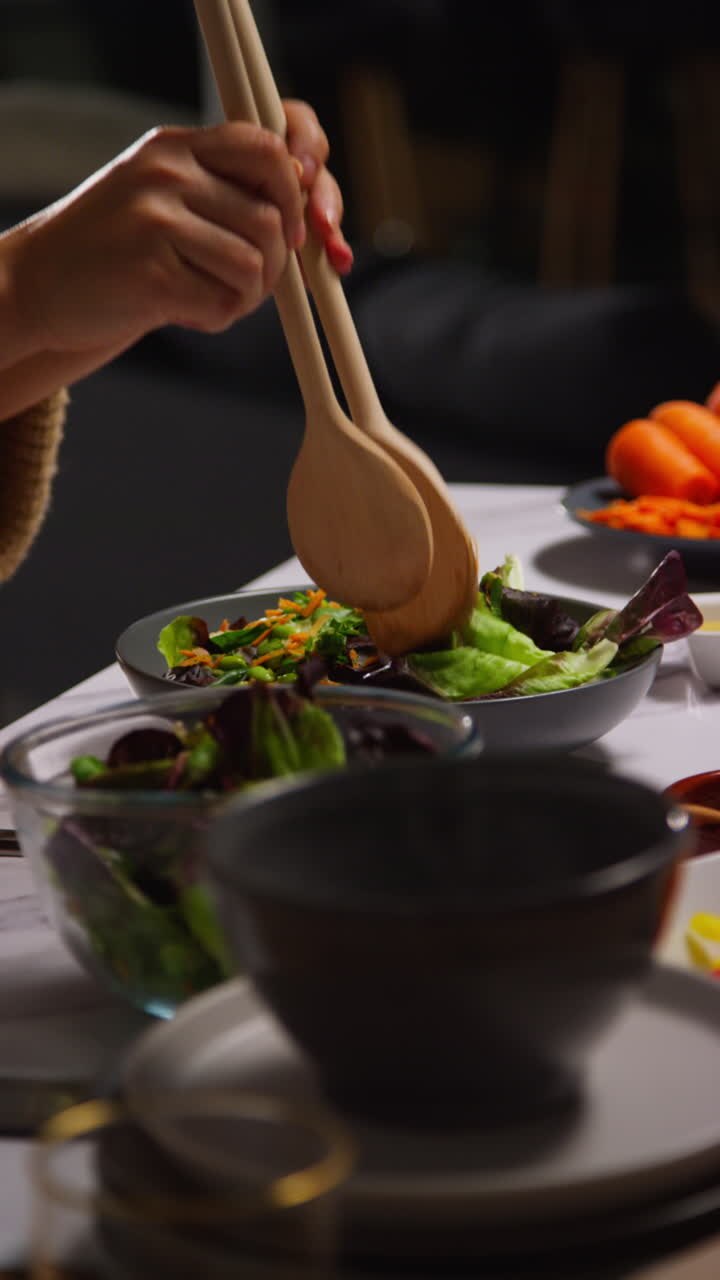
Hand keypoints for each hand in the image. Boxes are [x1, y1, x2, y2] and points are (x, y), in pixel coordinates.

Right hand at [0, 104, 349, 366]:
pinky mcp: (152, 275)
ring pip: (252, 265)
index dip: (293, 194)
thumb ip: (217, 188)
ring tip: (210, 300)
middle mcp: (165, 174)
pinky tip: (185, 313)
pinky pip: (222, 303)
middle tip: (244, 287)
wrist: (39, 283)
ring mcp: (156, 223)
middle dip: (271, 266)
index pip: (265, 148)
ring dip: (244, 297)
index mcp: (173, 147)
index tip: (288, 231)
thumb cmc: (112, 247)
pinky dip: (215, 318)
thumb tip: (303, 201)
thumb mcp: (158, 194)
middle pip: (268, 219)